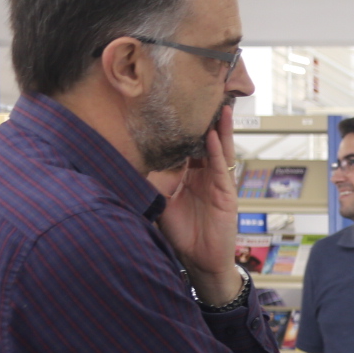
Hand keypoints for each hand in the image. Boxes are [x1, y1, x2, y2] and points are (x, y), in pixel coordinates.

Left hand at [158, 102, 240, 304]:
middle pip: (205, 140)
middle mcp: (203, 174)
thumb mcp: (158, 200)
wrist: (199, 261)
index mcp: (187, 174)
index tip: (174, 101)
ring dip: (219, 127)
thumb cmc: (181, 234)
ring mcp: (217, 182)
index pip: (185, 143)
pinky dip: (219, 150)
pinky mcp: (226, 193)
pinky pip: (222, 167)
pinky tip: (214, 133)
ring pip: (219, 148)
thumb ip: (150, 180)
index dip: (181, 124)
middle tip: (203, 92)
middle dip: (205, 118)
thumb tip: (127, 158)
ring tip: (219, 104)